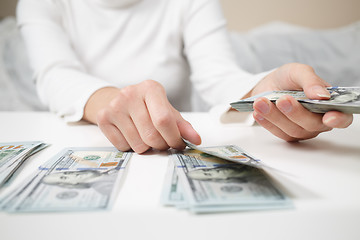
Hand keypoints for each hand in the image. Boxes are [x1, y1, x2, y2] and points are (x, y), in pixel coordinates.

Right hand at [83, 80, 200, 152]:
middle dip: (161, 145)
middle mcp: (130, 93)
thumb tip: (196, 140)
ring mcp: (114, 105)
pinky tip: (132, 135)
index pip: (164, 119)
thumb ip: (183, 126)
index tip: (178, 144)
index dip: (173, 138)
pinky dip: (131, 147)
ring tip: (146, 137)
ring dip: (147, 148)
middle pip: (151, 135)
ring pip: (138, 144)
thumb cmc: (148, 107)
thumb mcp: (167, 111)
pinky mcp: (103, 118)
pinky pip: (123, 146)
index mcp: (151, 88)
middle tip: (162, 142)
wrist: (119, 101)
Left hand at [250, 63, 352, 140]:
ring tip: (261, 102)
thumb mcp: (298, 72)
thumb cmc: (288, 79)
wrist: (267, 85)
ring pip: (293, 130)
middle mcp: (318, 120)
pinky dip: (267, 122)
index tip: (329, 117)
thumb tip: (322, 95)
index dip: (339, 119)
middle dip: (296, 113)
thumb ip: (311, 81)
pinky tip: (259, 111)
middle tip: (282, 100)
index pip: (342, 117)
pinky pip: (278, 133)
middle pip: (313, 124)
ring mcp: (302, 129)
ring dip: (275, 116)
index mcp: (329, 104)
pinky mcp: (286, 133)